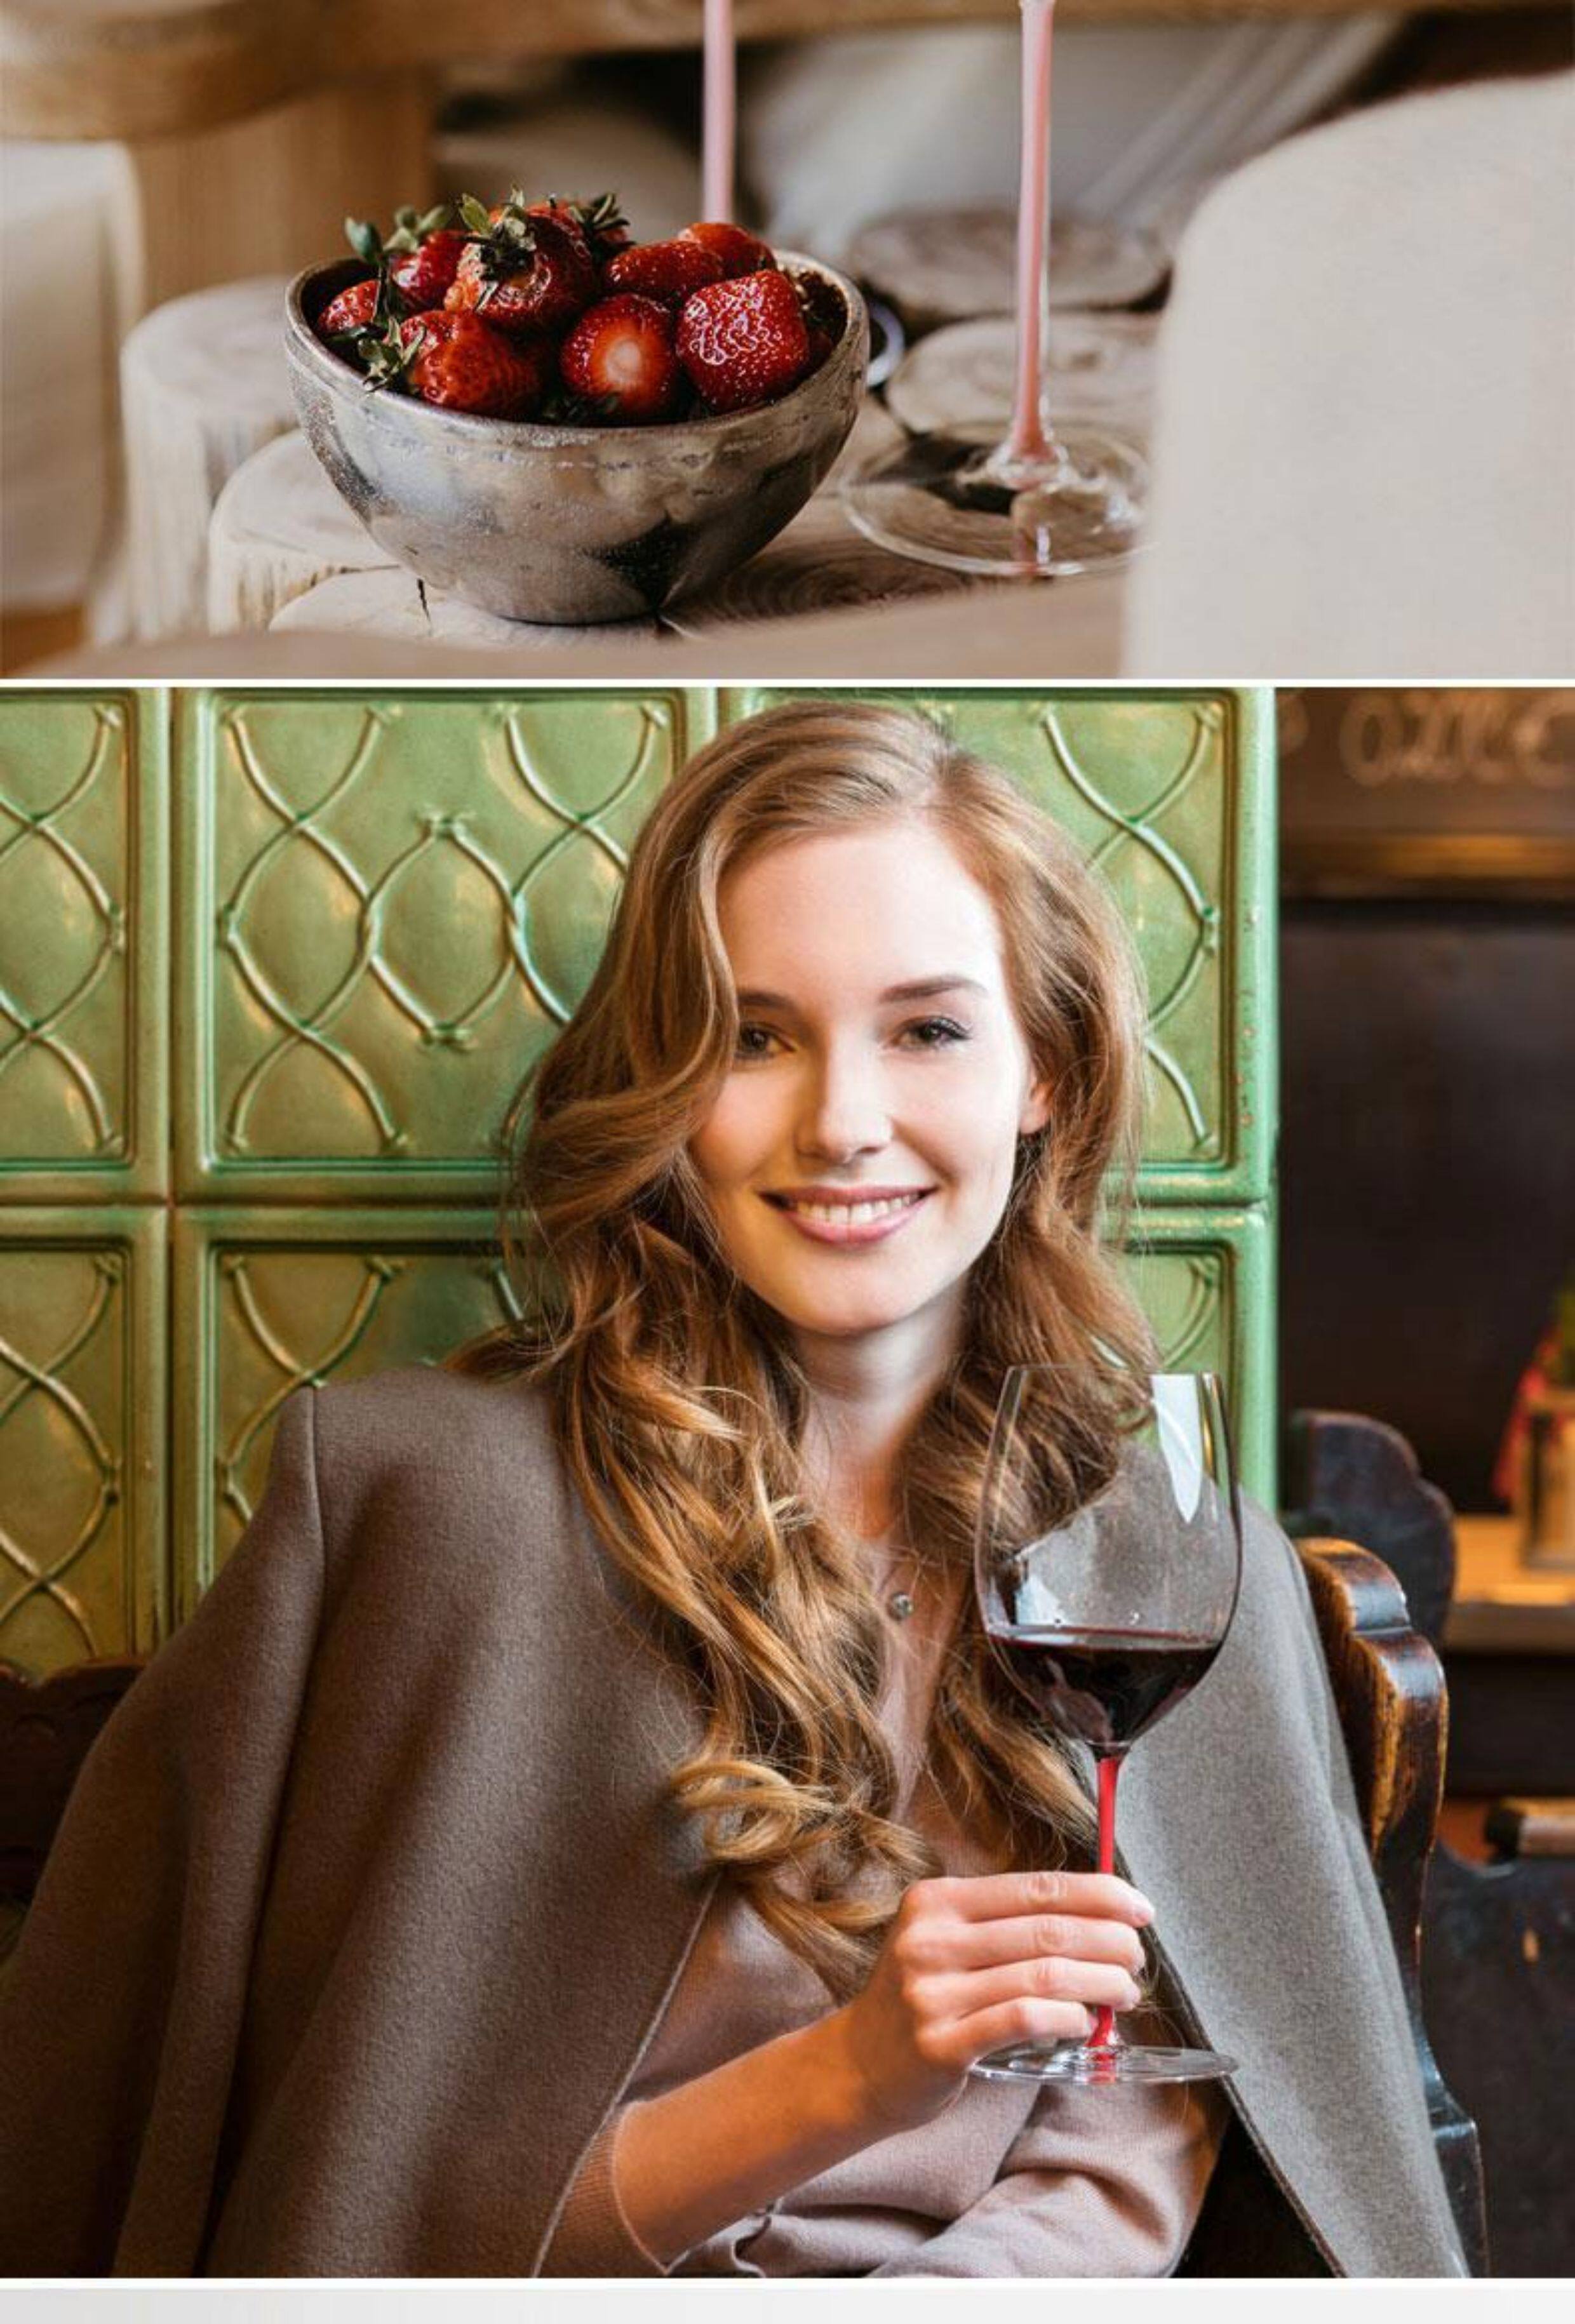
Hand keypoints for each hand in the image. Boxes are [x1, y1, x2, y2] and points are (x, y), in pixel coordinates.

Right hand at [825, 1868, 1153, 2134]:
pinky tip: (1085, 2023)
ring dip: (1099, 1982)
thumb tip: (1098, 1919)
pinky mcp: (940, 2043)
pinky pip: (1022, 2020)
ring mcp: (932, 1992)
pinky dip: (1067, 2018)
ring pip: (1042, 1975)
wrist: (856, 2065)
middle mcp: (931, 1939)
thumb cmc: (921, 1998)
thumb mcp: (945, 1941)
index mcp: (937, 1901)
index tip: (1139, 1907)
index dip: (1098, 1894)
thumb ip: (1006, 1926)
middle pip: (1047, 1929)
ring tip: (1125, 1991)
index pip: (1036, 1886)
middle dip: (1109, 1940)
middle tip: (1138, 1957)